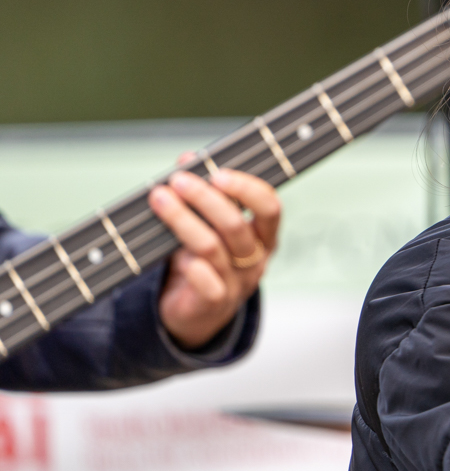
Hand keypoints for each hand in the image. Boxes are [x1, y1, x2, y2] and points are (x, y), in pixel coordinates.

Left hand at [147, 159, 280, 349]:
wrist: (195, 312)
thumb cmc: (205, 261)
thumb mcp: (208, 225)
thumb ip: (203, 192)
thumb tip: (188, 158)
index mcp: (263, 236)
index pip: (269, 207)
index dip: (247, 189)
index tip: (218, 173)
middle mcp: (255, 259)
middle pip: (237, 225)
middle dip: (205, 199)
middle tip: (179, 181)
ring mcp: (237, 282)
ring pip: (212, 247)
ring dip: (182, 219)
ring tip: (159, 198)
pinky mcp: (214, 303)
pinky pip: (206, 282)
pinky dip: (190, 265)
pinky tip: (174, 253)